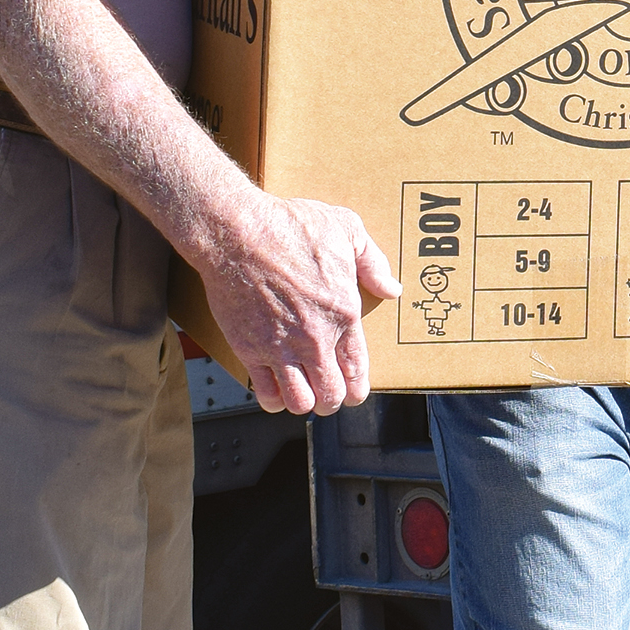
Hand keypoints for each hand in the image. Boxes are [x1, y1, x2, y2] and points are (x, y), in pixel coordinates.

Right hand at [191, 192, 389, 413]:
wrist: (238, 233)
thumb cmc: (290, 227)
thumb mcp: (347, 230)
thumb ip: (374, 264)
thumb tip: (391, 289)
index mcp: (344, 314)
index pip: (357, 370)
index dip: (358, 388)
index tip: (354, 389)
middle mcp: (315, 339)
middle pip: (331, 396)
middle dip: (332, 400)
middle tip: (328, 392)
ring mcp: (281, 347)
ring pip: (300, 402)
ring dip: (304, 402)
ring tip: (303, 391)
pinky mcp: (249, 349)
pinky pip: (265, 393)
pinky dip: (273, 399)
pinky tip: (276, 389)